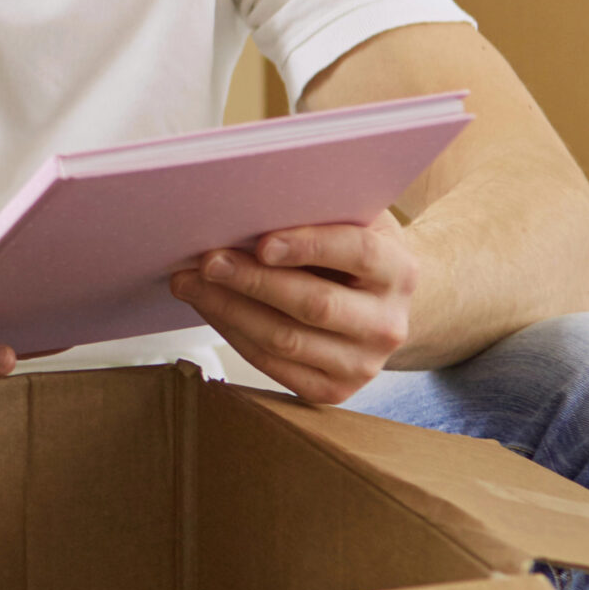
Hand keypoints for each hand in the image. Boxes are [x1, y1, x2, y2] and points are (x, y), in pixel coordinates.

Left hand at [169, 212, 416, 404]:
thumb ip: (316, 210)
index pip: (358, 254)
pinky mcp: (332, 390)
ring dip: (229, 309)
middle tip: (207, 261)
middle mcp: (387, 324)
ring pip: (285, 340)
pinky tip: (208, 307)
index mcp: (399, 271)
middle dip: (252, 281)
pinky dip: (232, 334)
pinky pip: (272, 364)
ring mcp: (362, 364)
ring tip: (189, 283)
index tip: (263, 243)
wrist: (377, 304)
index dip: (309, 246)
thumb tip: (249, 199)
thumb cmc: (350, 248)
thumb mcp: (351, 219)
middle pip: (314, 304)